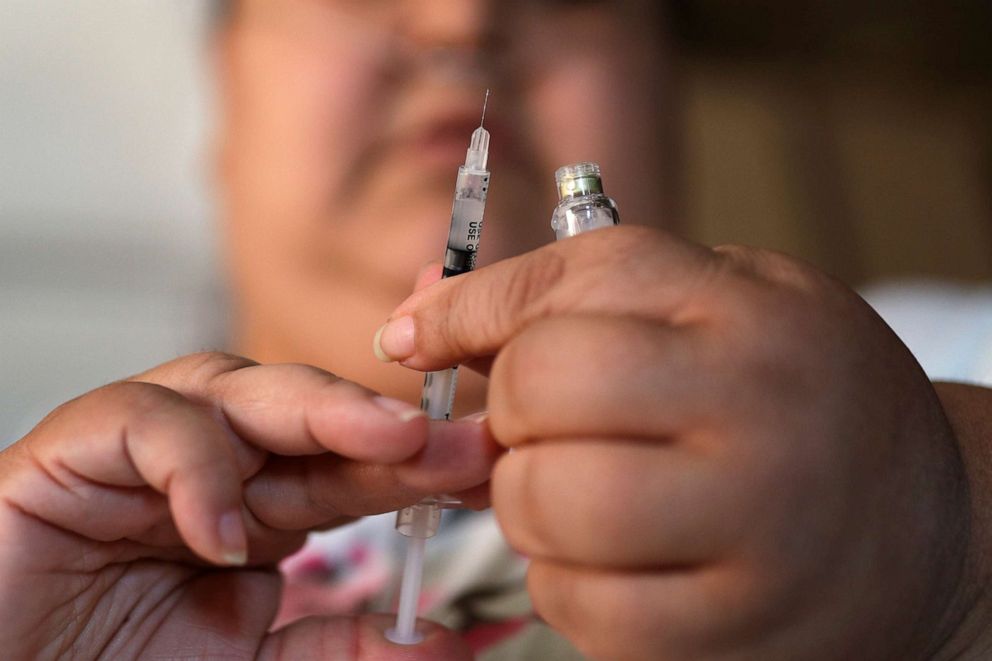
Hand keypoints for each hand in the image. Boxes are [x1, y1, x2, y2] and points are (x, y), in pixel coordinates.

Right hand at [0, 352, 492, 659]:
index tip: (483, 468)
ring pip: (235, 388)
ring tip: (384, 448)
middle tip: (452, 440)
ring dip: (316, 413)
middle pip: (306, 412)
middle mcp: (212, 463)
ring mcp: (144, 448)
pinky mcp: (72, 450)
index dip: (416, 463)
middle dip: (383, 424)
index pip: (349, 464)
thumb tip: (442, 642)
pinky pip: (142, 424)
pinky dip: (191, 468)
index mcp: (258, 505)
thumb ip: (336, 646)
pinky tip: (219, 533)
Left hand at [374, 226, 974, 659]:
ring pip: (545, 504)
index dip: (471, 313)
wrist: (928, 523)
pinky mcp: (735, 628)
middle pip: (539, 388)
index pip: (566, 285)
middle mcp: (756, 407)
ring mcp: (754, 526)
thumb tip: (410, 327)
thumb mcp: (715, 307)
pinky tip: (615, 561)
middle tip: (542, 429)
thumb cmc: (794, 396)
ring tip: (581, 492)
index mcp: (746, 310)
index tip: (424, 337)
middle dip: (508, 413)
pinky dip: (565, 583)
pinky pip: (578, 606)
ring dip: (527, 502)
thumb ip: (569, 300)